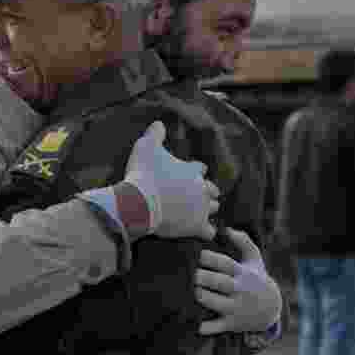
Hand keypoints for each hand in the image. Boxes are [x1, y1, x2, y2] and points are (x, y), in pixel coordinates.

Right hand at [122, 121, 217, 240]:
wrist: (140, 202)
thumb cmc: (143, 173)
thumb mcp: (146, 146)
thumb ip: (155, 134)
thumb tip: (159, 123)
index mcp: (192, 170)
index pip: (200, 168)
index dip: (194, 171)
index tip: (185, 174)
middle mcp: (201, 188)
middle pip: (212, 189)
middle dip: (205, 191)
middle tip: (192, 196)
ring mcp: (201, 209)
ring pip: (214, 208)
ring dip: (207, 209)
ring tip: (196, 212)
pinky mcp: (197, 227)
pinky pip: (210, 232)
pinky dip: (206, 231)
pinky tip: (198, 232)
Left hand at [196, 228, 281, 334]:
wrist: (272, 309)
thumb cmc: (257, 280)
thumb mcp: (255, 259)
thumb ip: (244, 241)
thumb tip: (227, 229)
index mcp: (243, 273)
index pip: (225, 264)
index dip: (211, 258)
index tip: (197, 254)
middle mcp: (239, 290)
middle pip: (219, 282)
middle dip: (203, 277)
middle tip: (187, 273)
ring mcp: (235, 308)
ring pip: (216, 302)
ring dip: (201, 297)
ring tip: (187, 290)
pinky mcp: (232, 324)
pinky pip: (217, 326)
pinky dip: (206, 327)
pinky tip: (194, 324)